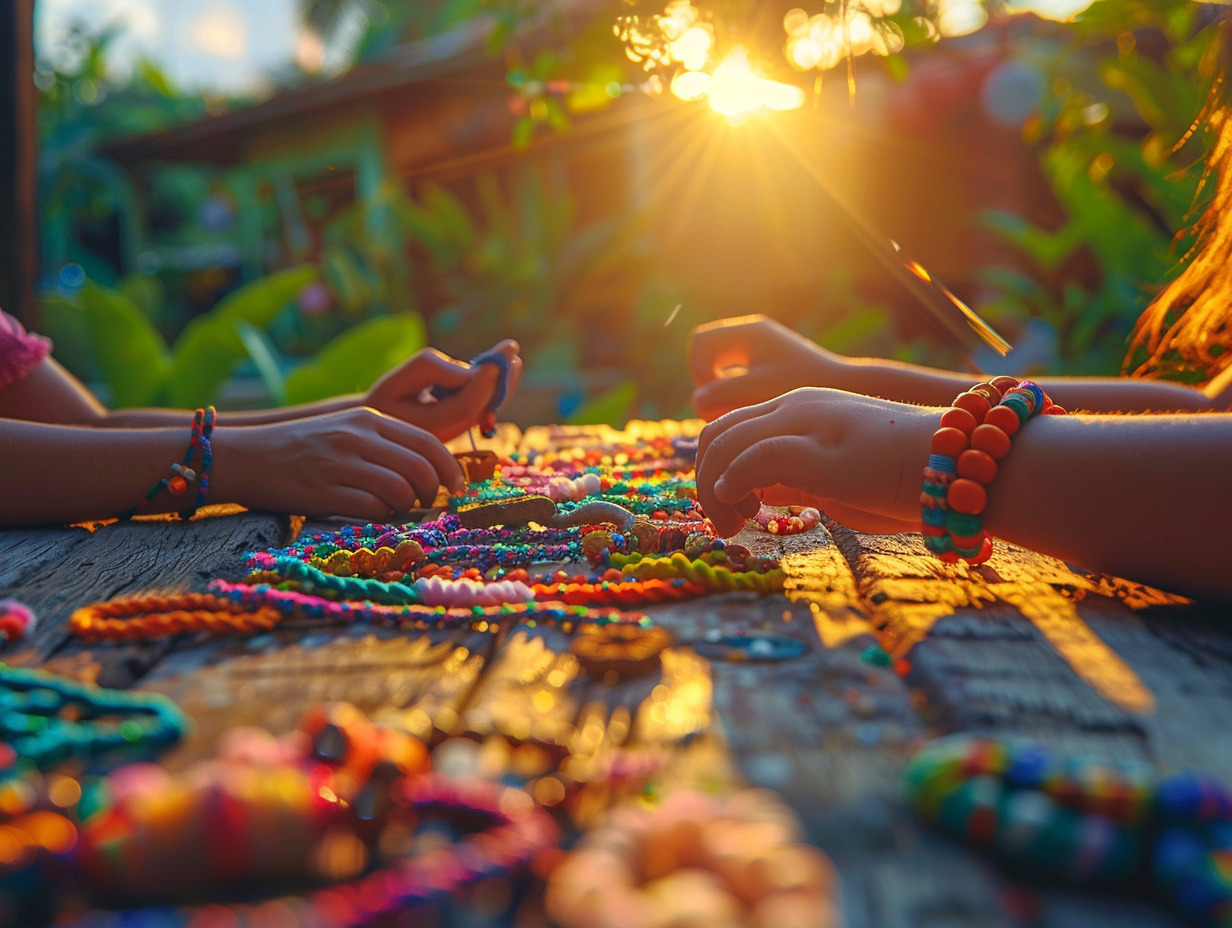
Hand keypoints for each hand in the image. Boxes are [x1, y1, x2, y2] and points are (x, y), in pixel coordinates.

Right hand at [212, 408, 464, 519]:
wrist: (243, 456)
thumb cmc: (300, 449)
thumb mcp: (345, 431)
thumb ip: (384, 444)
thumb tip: (429, 473)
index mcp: (367, 419)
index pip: (428, 443)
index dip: (450, 469)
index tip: (456, 488)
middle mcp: (356, 437)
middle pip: (420, 468)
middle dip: (433, 492)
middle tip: (426, 504)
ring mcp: (338, 463)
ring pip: (400, 489)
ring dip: (405, 507)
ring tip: (393, 509)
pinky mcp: (322, 490)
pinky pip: (371, 508)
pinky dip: (380, 516)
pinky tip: (370, 514)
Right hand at [364, 340, 522, 440]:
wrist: (377, 432)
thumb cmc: (384, 400)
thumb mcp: (398, 379)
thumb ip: (432, 370)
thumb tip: (468, 371)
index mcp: (428, 427)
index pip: (466, 405)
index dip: (483, 381)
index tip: (498, 356)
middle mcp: (448, 434)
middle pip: (483, 407)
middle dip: (499, 378)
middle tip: (512, 350)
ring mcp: (457, 431)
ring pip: (486, 406)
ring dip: (500, 381)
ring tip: (512, 355)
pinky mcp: (461, 424)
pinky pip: (481, 404)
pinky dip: (491, 385)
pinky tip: (500, 366)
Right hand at [687, 315, 843, 419]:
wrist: (850, 388)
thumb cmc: (808, 386)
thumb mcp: (762, 390)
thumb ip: (726, 393)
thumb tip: (696, 400)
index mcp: (750, 332)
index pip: (700, 342)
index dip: (698, 369)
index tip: (712, 396)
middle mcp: (752, 337)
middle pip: (706, 356)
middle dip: (708, 386)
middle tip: (722, 412)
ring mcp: (759, 352)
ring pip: (720, 371)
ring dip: (721, 396)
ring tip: (738, 418)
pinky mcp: (767, 369)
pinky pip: (736, 381)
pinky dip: (736, 400)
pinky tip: (752, 418)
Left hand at [695, 388, 933, 536]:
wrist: (959, 465)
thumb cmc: (905, 478)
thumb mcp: (833, 477)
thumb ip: (795, 478)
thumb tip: (759, 493)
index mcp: (800, 408)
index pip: (729, 430)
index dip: (715, 472)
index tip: (736, 511)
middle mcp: (796, 407)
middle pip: (715, 434)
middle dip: (704, 482)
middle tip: (725, 524)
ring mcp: (806, 423)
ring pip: (723, 444)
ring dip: (712, 490)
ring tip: (733, 526)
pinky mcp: (818, 450)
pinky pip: (753, 459)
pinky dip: (733, 484)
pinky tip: (743, 509)